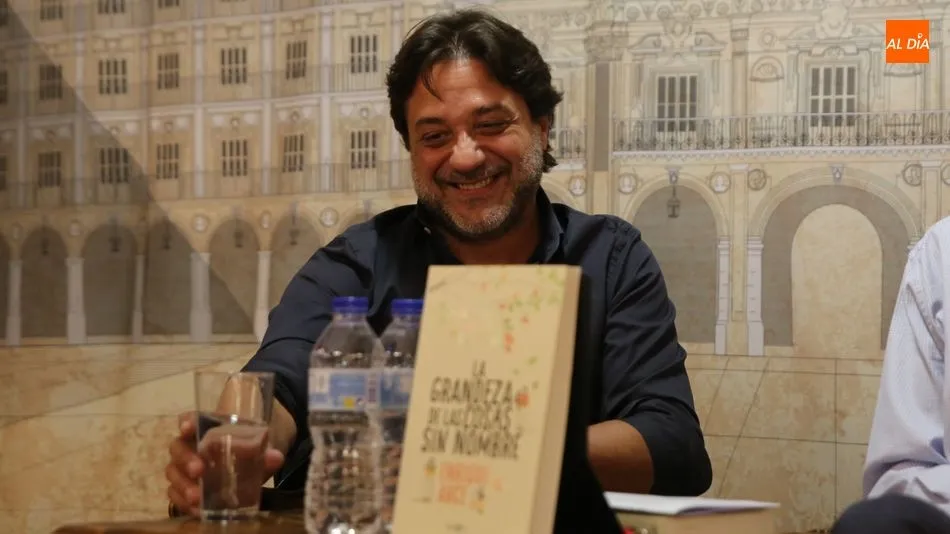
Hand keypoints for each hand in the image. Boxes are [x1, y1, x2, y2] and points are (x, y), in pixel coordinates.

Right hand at [165, 411, 285, 515]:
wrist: (253, 459)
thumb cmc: (250, 443)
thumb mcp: (261, 444)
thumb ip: (266, 449)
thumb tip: (275, 457)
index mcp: (207, 426)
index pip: (191, 418)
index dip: (187, 421)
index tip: (187, 427)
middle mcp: (192, 444)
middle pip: (177, 447)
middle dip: (185, 459)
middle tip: (198, 470)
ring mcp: (186, 467)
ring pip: (173, 472)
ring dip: (182, 484)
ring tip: (196, 496)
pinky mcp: (187, 487)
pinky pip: (176, 494)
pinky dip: (183, 502)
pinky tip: (195, 510)